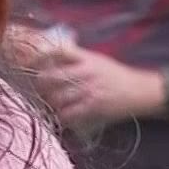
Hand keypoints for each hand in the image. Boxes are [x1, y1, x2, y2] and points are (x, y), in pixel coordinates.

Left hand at [30, 40, 163, 126]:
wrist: (139, 91)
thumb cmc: (116, 75)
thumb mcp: (97, 60)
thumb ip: (76, 57)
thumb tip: (54, 52)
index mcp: (85, 58)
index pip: (56, 53)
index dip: (39, 58)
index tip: (29, 63)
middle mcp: (85, 72)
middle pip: (50, 77)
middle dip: (40, 85)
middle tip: (39, 89)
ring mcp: (88, 90)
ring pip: (57, 97)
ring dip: (49, 103)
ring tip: (49, 105)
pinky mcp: (93, 107)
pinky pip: (69, 114)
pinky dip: (62, 117)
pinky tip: (62, 116)